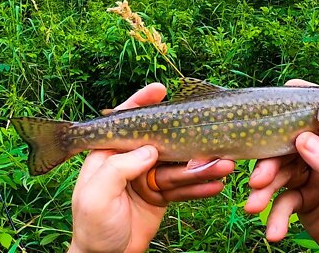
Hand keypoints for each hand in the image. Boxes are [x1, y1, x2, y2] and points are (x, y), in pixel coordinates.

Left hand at [69, 83, 233, 251]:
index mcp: (108, 155)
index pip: (125, 122)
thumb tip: (149, 149)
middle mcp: (130, 162)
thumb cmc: (93, 228)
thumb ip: (118, 169)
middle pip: (163, 144)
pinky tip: (216, 185)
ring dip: (201, 168)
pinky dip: (199, 188)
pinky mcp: (160, 195)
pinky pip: (182, 188)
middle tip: (213, 141)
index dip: (142, 104)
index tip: (161, 90)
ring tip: (225, 166)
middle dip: (188, 144)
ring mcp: (148, 178)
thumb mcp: (97, 197)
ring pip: (178, 167)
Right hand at [245, 80, 318, 251]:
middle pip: (294, 148)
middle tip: (258, 179)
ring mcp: (315, 178)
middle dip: (272, 162)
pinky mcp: (305, 201)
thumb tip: (303, 138)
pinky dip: (275, 215)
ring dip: (266, 190)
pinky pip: (284, 202)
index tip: (276, 101)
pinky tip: (273, 230)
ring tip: (253, 206)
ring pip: (283, 174)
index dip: (302, 107)